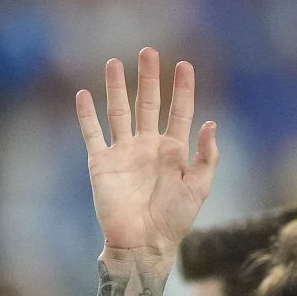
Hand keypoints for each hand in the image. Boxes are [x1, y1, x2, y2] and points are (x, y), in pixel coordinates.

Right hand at [75, 48, 219, 266]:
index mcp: (174, 151)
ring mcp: (123, 152)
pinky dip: (86, 114)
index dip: (183, 89)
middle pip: (148, 103)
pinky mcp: (101, 163)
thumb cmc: (174, 221)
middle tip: (149, 51)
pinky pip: (92, 133)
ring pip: (119, 111)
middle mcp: (148, 146)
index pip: (179, 111)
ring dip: (117, 87)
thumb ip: (206, 157)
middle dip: (149, 78)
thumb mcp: (199, 188)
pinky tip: (84, 94)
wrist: (143, 244)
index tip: (185, 65)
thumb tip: (212, 123)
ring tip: (114, 63)